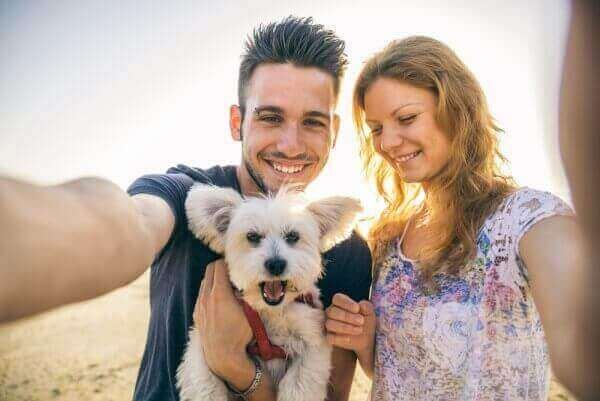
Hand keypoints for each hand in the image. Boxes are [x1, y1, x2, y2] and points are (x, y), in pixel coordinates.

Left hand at [194, 259, 254, 387]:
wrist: (223, 356)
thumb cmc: (240, 334)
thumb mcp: (250, 311)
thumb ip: (248, 292)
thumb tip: (249, 280)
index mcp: (219, 293)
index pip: (219, 265)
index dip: (229, 263)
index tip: (237, 266)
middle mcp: (206, 297)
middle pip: (210, 270)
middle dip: (221, 268)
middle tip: (233, 272)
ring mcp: (199, 305)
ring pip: (205, 282)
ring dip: (215, 280)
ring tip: (227, 286)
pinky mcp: (197, 314)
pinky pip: (201, 295)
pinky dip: (209, 292)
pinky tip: (220, 301)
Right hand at [325, 293, 375, 361]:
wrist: (367, 338)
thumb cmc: (366, 321)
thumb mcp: (370, 313)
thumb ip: (367, 307)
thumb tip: (362, 305)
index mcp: (340, 303)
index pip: (337, 298)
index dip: (346, 303)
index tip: (357, 308)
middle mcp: (332, 312)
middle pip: (332, 311)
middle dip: (347, 316)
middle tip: (361, 321)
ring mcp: (329, 324)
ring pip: (330, 324)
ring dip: (345, 327)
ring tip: (359, 330)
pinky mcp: (330, 337)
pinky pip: (330, 337)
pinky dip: (339, 338)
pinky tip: (349, 339)